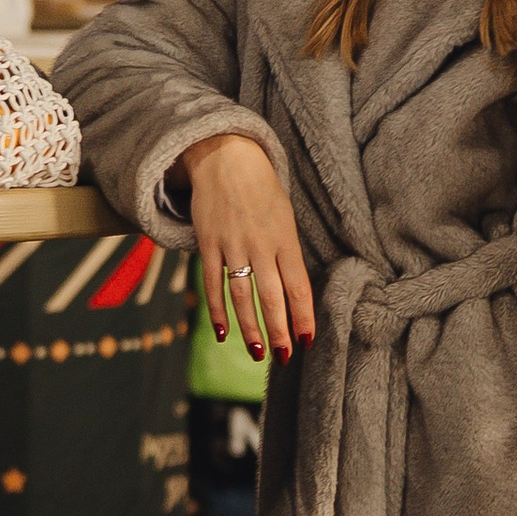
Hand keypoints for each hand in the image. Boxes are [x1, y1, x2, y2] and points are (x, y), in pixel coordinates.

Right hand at [180, 131, 314, 358]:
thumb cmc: (262, 191)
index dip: (304, 316)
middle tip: (284, 357)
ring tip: (257, 352)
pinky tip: (222, 332)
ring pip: (241, 295)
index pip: (299, 286)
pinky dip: (216, 310)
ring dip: (249, 327)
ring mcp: (232, 244)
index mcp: (285, 239)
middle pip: (272, 296)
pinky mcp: (208, 243)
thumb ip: (287, 254)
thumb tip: (293, 294)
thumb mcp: (284, 217)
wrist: (226, 158)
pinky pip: (212, 283)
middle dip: (279, 330)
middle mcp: (260, 244)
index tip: (307, 341)